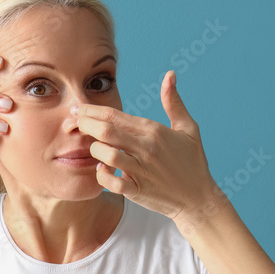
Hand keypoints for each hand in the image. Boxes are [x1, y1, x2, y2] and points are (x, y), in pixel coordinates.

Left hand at [74, 70, 226, 222]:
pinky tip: (102, 169)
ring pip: (106, 155)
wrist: (198, 199)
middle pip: (106, 131)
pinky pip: (112, 182)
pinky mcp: (138, 190)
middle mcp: (147, 149)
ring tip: (92, 147)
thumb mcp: (188, 128)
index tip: (78, 108)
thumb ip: (173, 101)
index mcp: (154, 131)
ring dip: (94, 150)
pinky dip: (102, 176)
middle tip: (75, 123)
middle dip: (85, 124)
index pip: (116, 116)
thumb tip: (170, 74)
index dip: (92, 110)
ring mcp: (142, 170)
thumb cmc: (192, 162)